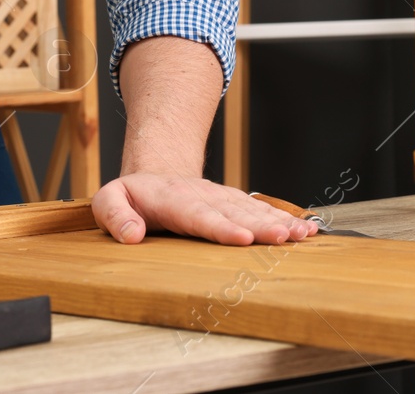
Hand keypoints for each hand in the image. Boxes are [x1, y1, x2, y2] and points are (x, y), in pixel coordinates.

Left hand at [92, 173, 318, 245]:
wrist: (156, 175)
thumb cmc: (132, 196)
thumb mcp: (109, 200)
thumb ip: (114, 214)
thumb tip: (131, 234)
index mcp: (173, 199)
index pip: (198, 215)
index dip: (221, 227)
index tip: (242, 239)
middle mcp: (203, 196)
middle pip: (234, 212)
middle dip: (260, 226)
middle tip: (283, 238)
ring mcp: (221, 198)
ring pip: (252, 210)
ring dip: (278, 222)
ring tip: (302, 235)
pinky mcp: (234, 203)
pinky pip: (261, 210)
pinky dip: (284, 218)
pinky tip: (305, 229)